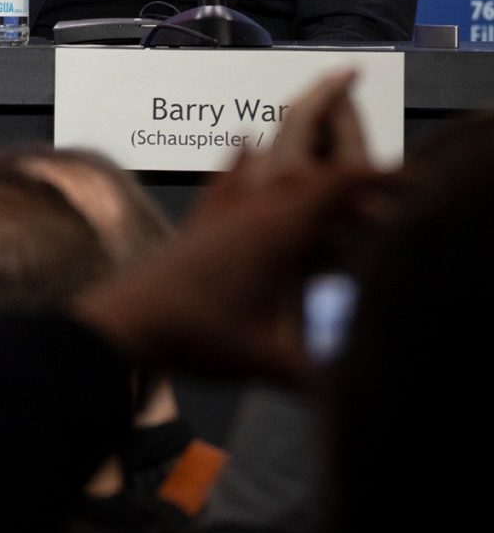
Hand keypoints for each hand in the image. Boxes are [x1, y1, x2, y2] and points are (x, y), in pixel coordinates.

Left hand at [73, 76, 390, 381]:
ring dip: (303, 156)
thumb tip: (355, 389)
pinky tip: (248, 144)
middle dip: (351, 169)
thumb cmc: (195, 339)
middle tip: (387, 176)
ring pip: (268, 168)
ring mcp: (220, 214)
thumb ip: (318, 373)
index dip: (380, 180)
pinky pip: (225, 179)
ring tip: (332, 148)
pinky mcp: (196, 224)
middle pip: (310, 171)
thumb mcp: (266, 361)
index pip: (338, 186)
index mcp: (277, 231)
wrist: (121, 326)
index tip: (412, 182)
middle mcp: (250, 210)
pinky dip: (243, 160)